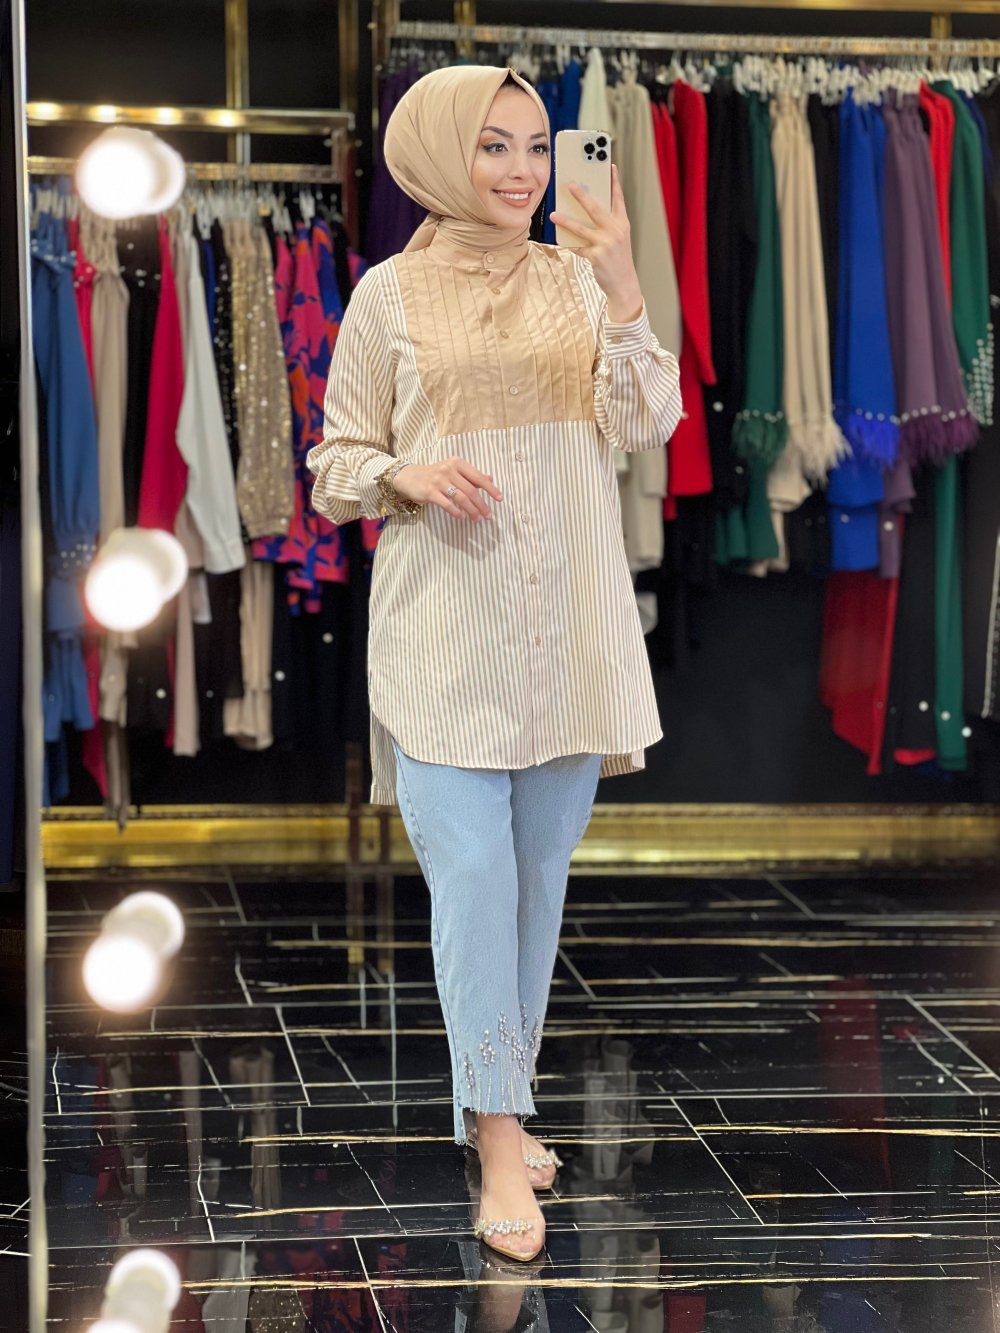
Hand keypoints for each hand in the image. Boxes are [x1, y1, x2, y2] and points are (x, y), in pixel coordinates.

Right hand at [393, 456, 502, 521]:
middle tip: (488, 516)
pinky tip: (461, 517)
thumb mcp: (453, 471)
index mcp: (457, 463)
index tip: (500, 499)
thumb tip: (490, 479)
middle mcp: (448, 470)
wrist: (409, 477)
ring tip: (477, 519)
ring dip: (471, 510)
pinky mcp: (429, 492)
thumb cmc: (435, 475)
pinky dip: (455, 511)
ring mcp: (438, 481)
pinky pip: (446, 503)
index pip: (478, 477)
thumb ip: (471, 476)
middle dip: (482, 504)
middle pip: (470, 490)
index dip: (490, 489)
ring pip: (460, 498)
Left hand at [550, 164, 643, 321]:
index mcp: (622, 224)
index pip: (618, 198)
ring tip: (554, 214)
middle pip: (596, 208)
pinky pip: (578, 247)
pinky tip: (561, 240)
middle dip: (582, 195)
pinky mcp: (597, 256)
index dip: (614, 182)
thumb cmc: (618, 259)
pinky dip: (570, 244)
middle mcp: (615, 231)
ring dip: (565, 221)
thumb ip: (607, 224)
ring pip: (582, 228)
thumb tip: (586, 212)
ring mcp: (606, 244)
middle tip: (570, 185)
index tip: (610, 166)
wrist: (624, 284)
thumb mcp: (618, 239)